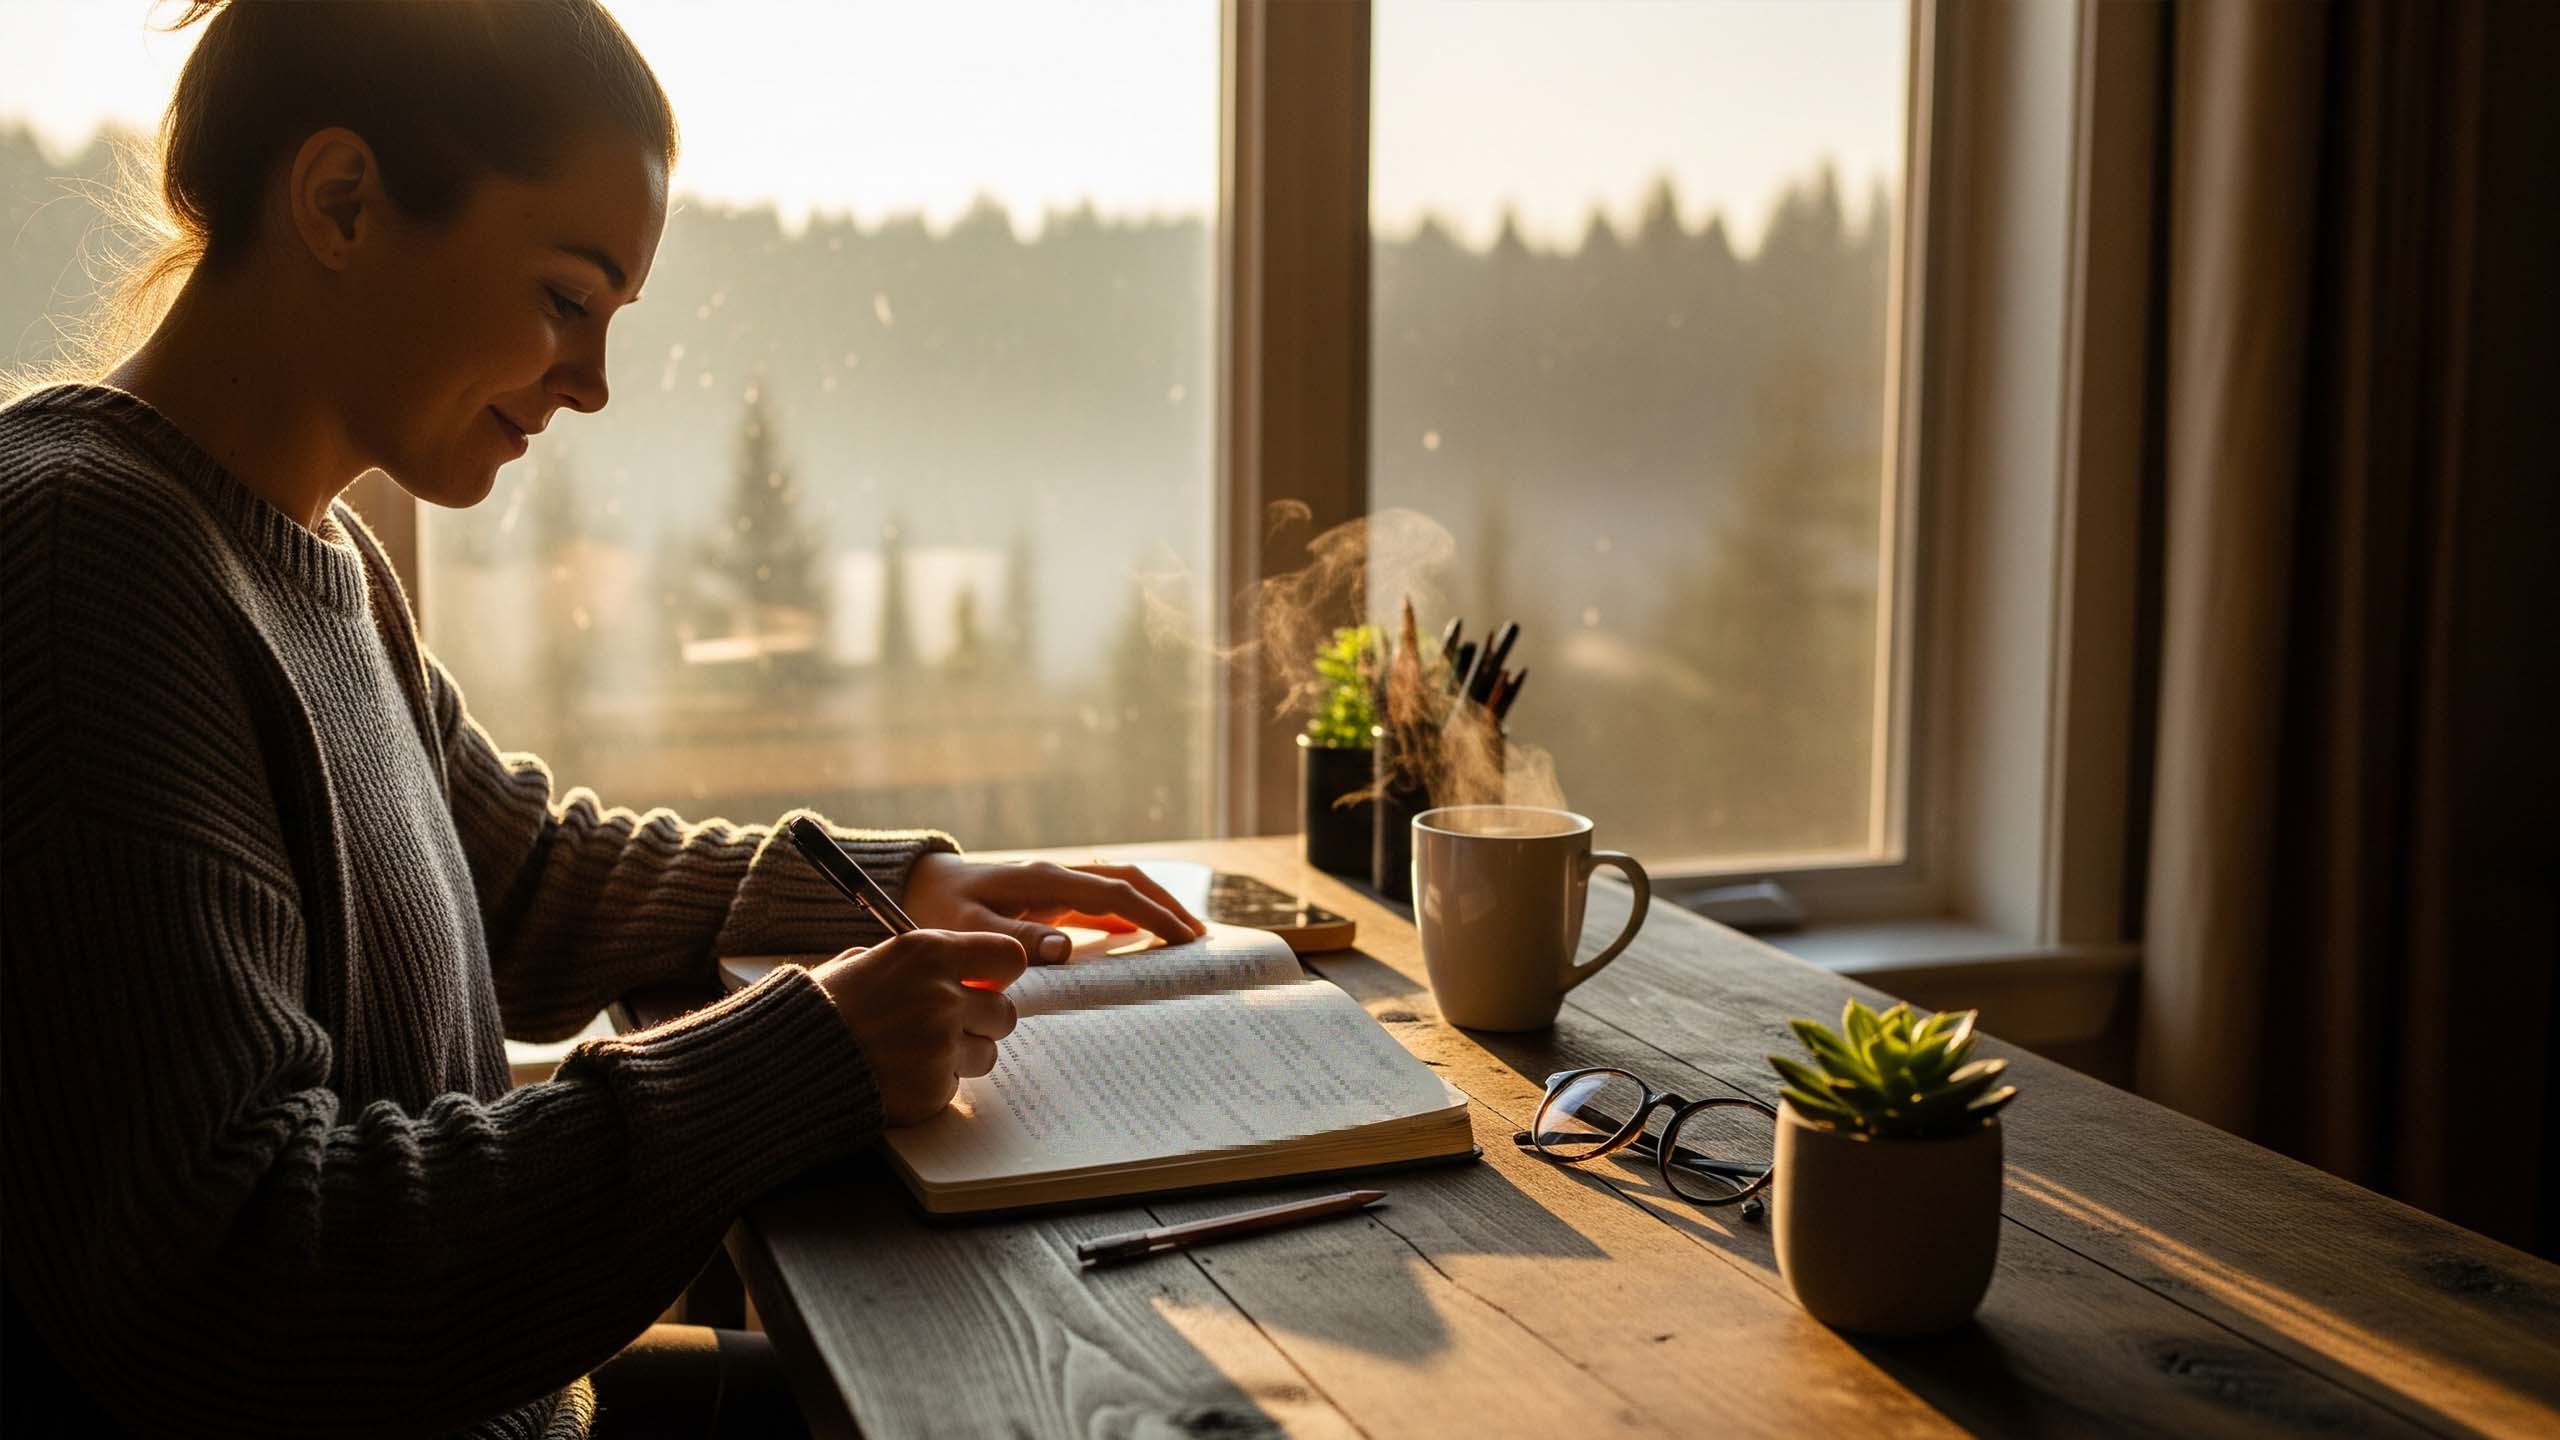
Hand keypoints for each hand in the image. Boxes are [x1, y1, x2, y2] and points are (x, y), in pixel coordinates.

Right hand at [811, 929, 1025, 1125]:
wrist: (787, 1061)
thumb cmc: (823, 1008)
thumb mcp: (865, 961)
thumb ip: (919, 964)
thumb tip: (963, 969)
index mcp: (927, 953)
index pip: (1008, 957)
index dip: (999, 973)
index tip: (985, 982)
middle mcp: (941, 997)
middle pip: (1004, 1013)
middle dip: (981, 1021)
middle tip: (947, 1026)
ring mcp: (941, 1046)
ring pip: (986, 1054)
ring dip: (961, 1057)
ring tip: (916, 1053)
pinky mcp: (933, 1088)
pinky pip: (955, 1087)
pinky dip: (932, 1085)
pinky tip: (899, 1075)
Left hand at [903, 854, 1206, 963]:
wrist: (919, 887)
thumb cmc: (940, 911)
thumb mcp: (968, 929)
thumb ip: (1014, 938)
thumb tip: (1066, 947)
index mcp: (1045, 880)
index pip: (1115, 895)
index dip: (1153, 915)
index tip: (1184, 939)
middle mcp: (1058, 875)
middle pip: (1128, 880)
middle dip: (1167, 904)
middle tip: (1199, 937)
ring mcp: (1057, 883)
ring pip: (1119, 887)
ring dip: (1154, 905)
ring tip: (1185, 935)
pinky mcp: (1051, 895)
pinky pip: (1101, 901)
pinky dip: (1129, 915)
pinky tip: (1143, 936)